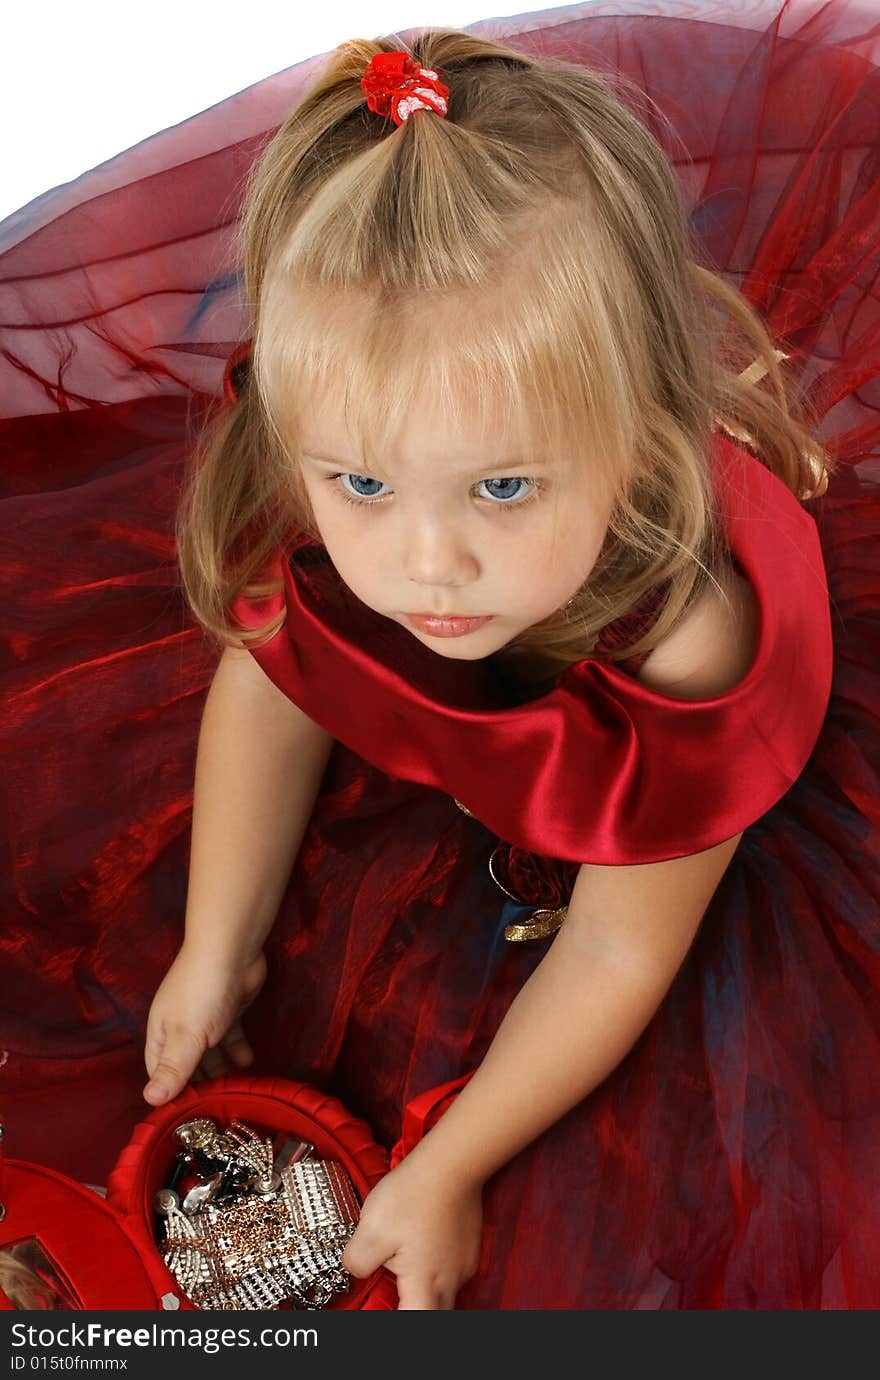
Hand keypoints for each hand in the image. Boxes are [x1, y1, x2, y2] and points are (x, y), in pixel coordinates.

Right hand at [143, 944, 266, 1105]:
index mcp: (161, 1034)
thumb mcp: (185, 1036)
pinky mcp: (229, 1010)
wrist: (232, 950)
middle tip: (217, 1108)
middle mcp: (180, 1027)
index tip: (187, 1118)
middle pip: (187, 1065)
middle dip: (200, 1085)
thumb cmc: (202, 993)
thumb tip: (149, 1101)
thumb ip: (172, 1069)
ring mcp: (205, 1018)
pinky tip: (247, 1063)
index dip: (172, 1094)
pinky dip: (237, 1050)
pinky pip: (230, 1037)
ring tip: (233, 1090)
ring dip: (221, 1071)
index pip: (160, 1072)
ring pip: (210, 1053)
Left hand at [341, 1156, 482, 1309]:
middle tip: (394, 1301)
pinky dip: (435, 1272)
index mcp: (424, 1284)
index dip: (397, 1321)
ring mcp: (463, 1264)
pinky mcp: (468, 1248)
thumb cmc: (413, 1195)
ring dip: (425, 1293)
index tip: (382, 1310)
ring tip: (404, 1272)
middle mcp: (450, 1281)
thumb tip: (356, 1271)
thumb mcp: (370, 1230)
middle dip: (413, 1311)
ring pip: (444, 1295)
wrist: (450, 1163)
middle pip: (434, 1315)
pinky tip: (420, 1248)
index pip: (414, 1322)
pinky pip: (451, 1273)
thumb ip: (357, 1262)